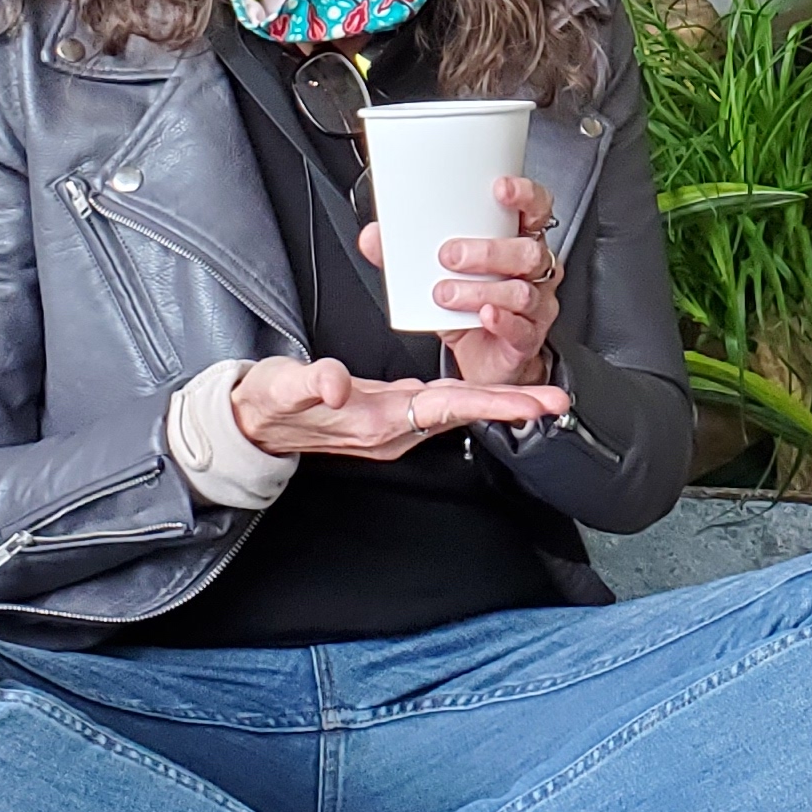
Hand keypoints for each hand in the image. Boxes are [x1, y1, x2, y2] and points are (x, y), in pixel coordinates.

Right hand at [229, 355, 568, 461]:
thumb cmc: (271, 401)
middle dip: (512, 405)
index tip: (534, 403)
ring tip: (538, 393)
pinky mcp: (389, 413)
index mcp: (379, 420)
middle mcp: (395, 428)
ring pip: (456, 409)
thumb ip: (312, 382)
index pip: (449, 407)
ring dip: (496, 401)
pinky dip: (469, 395)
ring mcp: (394, 424)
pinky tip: (487, 385)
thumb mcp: (285, 386)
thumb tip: (337, 384)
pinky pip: (439, 404)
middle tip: (558, 398)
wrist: (252, 422)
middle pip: (464, 411)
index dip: (494, 402)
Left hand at [358, 173, 562, 389]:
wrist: (482, 358)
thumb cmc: (467, 308)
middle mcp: (533, 271)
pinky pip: (521, 329)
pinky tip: (484, 315)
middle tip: (449, 255)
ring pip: (521, 291)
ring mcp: (536, 305)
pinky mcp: (528, 339)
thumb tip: (374, 236)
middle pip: (528, 251)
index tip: (499, 189)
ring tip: (447, 293)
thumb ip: (408, 256)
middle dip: (489, 251)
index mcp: (518, 242)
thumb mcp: (439, 275)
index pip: (536, 208)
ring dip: (481, 289)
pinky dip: (501, 320)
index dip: (524, 195)